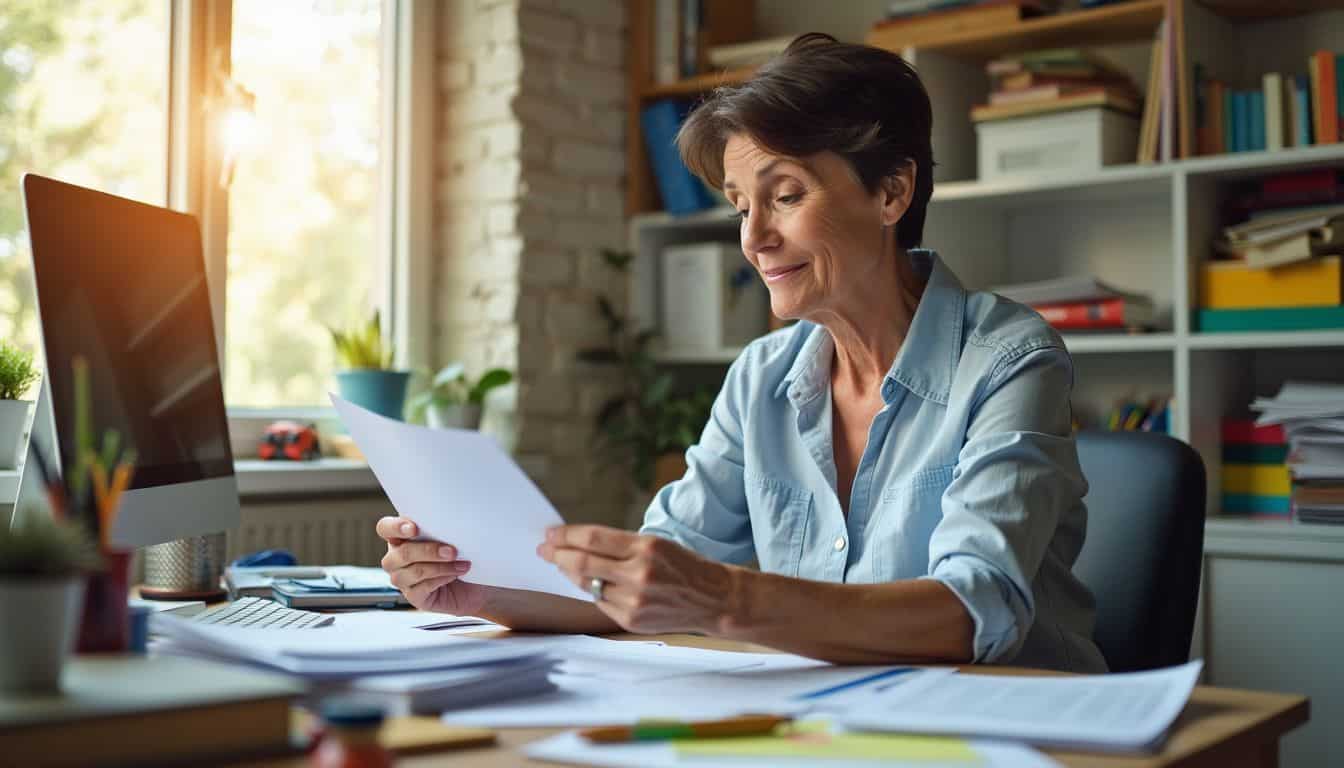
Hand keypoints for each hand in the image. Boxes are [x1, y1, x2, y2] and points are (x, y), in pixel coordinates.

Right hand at [376, 517, 487, 615]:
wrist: (473, 585)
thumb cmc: (460, 555)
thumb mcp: (450, 537)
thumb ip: (440, 528)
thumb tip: (447, 522)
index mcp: (400, 537)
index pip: (385, 528)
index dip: (395, 527)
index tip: (414, 528)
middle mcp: (396, 558)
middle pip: (402, 553)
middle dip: (429, 551)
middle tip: (452, 551)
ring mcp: (402, 579)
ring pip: (414, 571)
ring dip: (441, 567)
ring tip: (461, 564)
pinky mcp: (414, 596)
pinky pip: (423, 587)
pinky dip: (442, 579)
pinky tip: (454, 575)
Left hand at [537, 525, 734, 634]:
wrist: (713, 599)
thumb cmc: (683, 566)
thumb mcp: (656, 544)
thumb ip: (619, 546)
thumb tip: (579, 544)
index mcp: (645, 547)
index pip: (593, 538)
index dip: (566, 535)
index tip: (549, 533)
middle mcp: (638, 573)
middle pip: (582, 562)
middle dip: (557, 554)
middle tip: (543, 549)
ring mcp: (634, 600)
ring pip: (588, 585)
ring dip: (569, 574)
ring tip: (561, 564)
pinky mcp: (632, 619)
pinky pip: (600, 603)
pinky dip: (590, 591)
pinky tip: (587, 583)